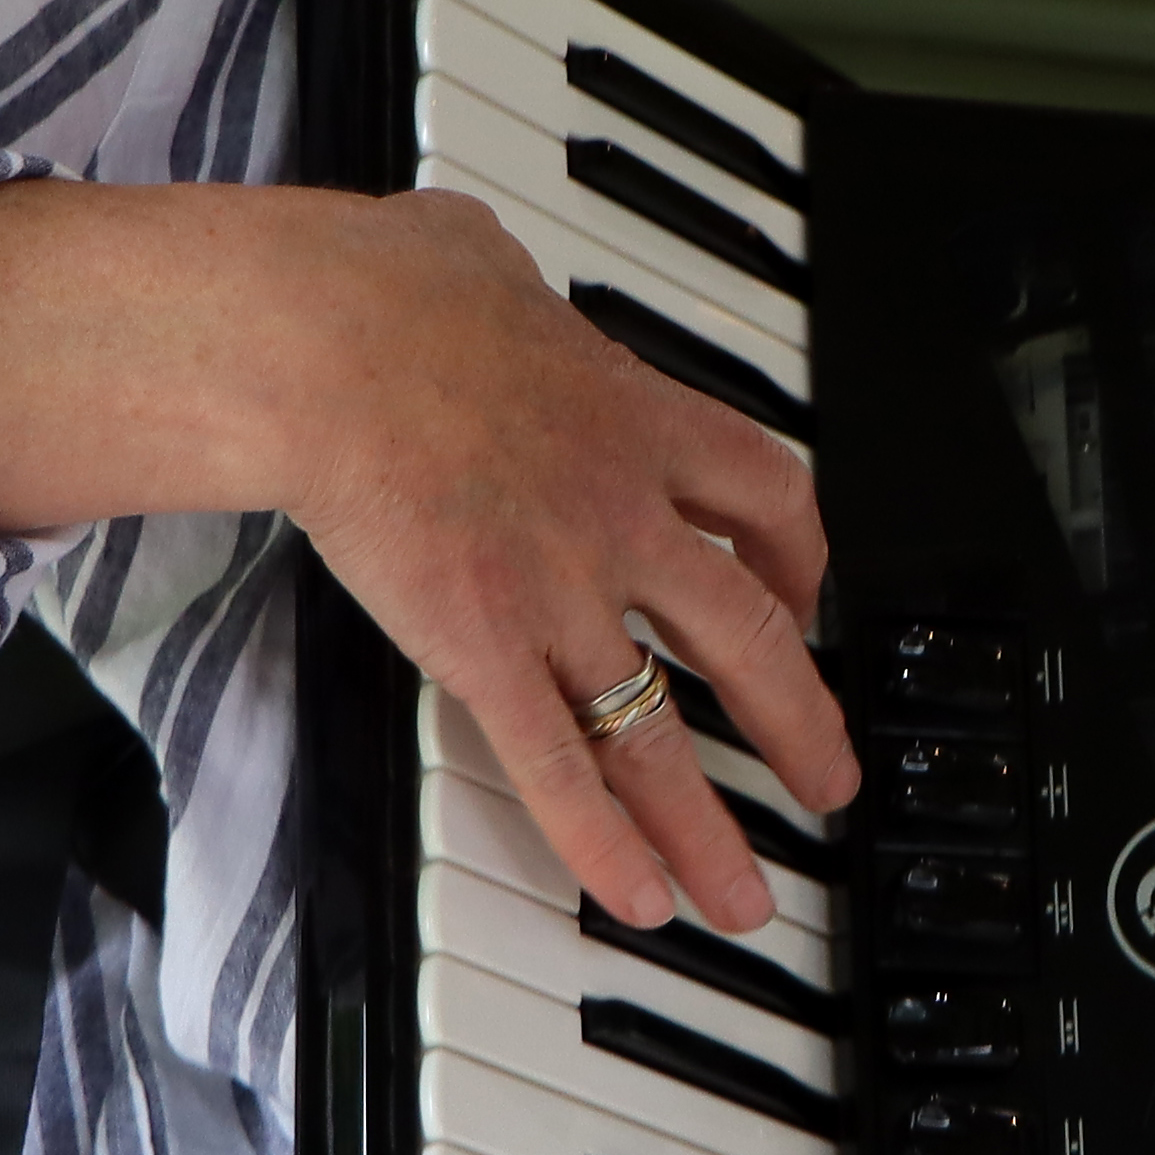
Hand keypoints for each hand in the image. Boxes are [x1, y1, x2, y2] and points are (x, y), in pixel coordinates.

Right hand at [0, 179, 853, 930]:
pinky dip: (605, 842)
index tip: (807, 597)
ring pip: (667, 728)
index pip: (768, 493)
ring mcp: (562, 589)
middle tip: (829, 782)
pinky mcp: (484, 644)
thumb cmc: (380, 285)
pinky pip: (561, 764)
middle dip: (801, 722)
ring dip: (714, 824)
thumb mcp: (472, 255)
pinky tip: (640, 900)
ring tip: (751, 901)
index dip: (803, 559)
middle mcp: (624, 514)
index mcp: (637, 414)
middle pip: (752, 634)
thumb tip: (459, 253)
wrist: (325, 336)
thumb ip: (492, 278)